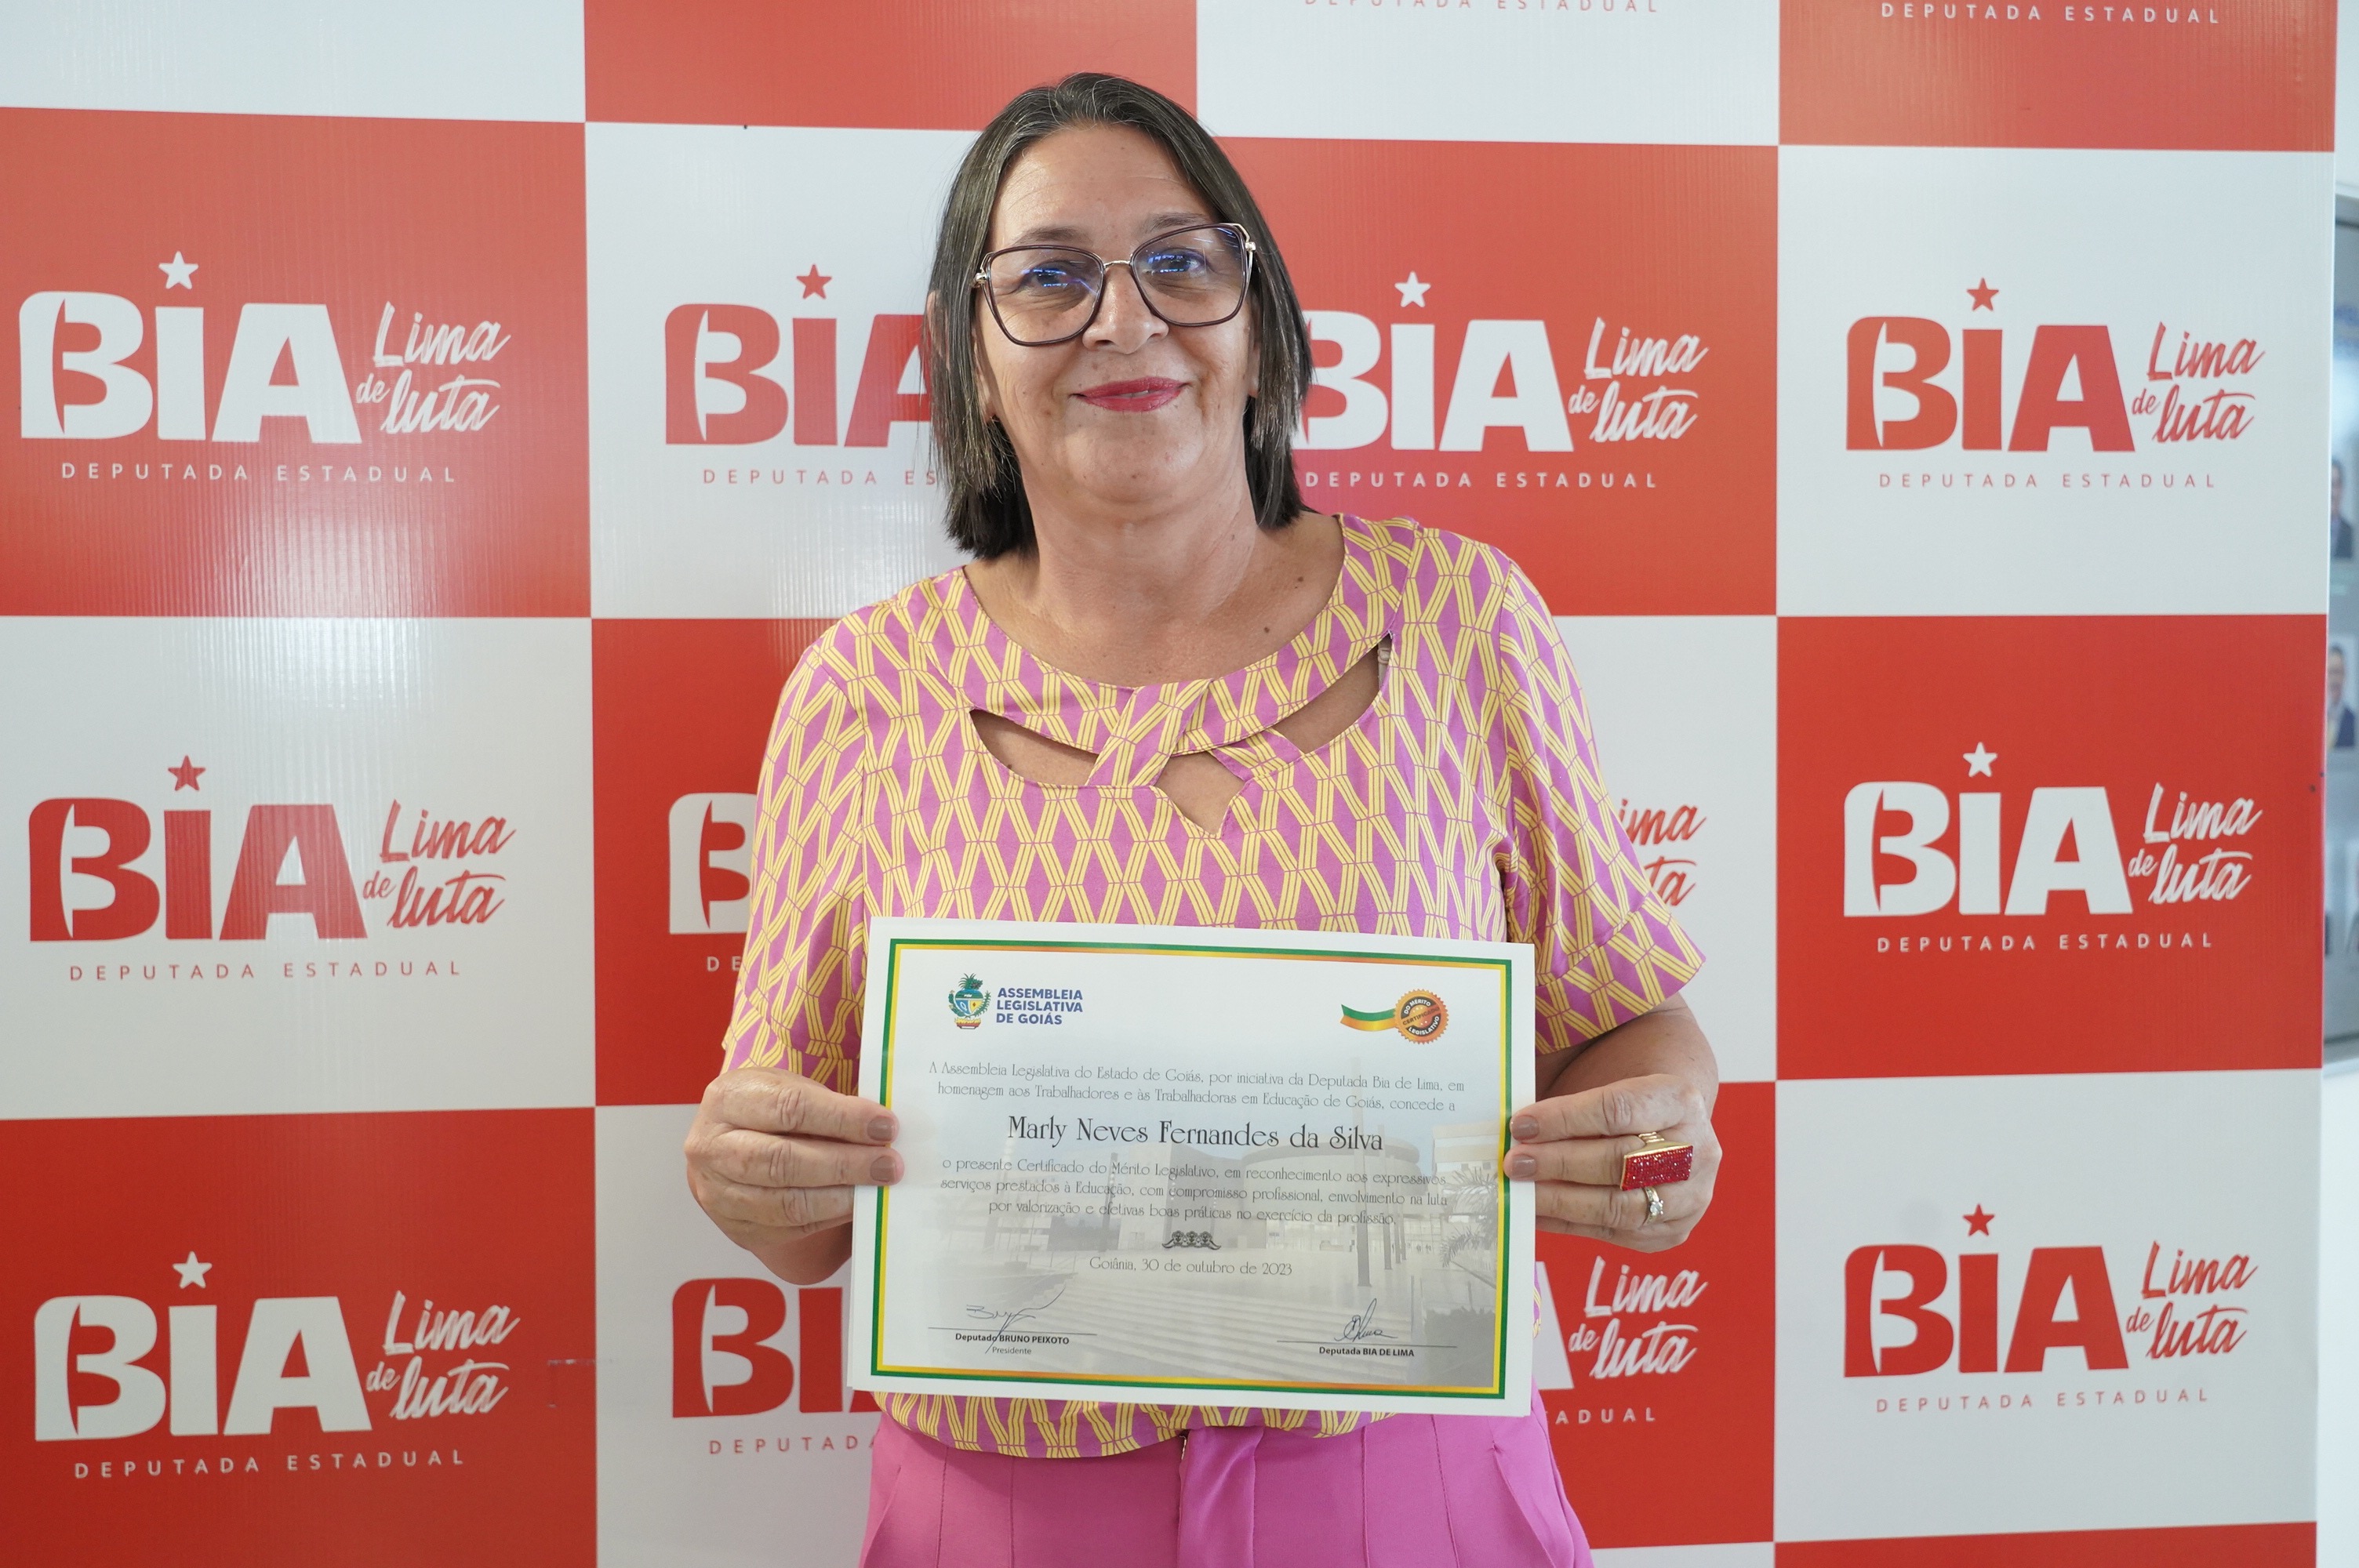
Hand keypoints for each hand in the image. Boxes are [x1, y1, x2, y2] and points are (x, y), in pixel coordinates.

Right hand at [684, 1066, 900, 1282]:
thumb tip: (882, 1130)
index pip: (788, 1108)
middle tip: (888, 1165)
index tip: (884, 1126)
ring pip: (785, 1203)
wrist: (725, 1146)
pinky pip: (787, 1229)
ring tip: (877, 1187)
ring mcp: (718, 1193)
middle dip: (844, 1164)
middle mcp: (711, 1148)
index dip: (841, 1118)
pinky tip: (854, 1205)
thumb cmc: (766, 1111)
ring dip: (840, 1197)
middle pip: (783, 1162)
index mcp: (726, 1099)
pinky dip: (828, 1218)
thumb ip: (827, 1105)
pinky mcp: (735, 1227)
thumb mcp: (788, 1089)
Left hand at [1501, 1072, 1718, 1251]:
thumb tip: (1517, 1133)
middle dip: (1559, 1163)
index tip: (1521, 1125)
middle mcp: (1696, 1149)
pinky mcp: (1673, 1230)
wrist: (1667, 1126)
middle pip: (1620, 1161)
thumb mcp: (1606, 1086)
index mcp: (1680, 1099)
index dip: (1565, 1119)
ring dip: (1562, 1201)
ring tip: (1522, 1191)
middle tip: (1516, 1162)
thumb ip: (1567, 1106)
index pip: (1618, 1110)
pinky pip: (1615, 1233)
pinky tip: (1537, 1214)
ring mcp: (1690, 1196)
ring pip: (1620, 1206)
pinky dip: (1569, 1224)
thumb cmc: (1624, 1105)